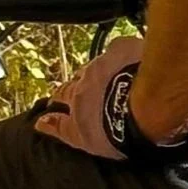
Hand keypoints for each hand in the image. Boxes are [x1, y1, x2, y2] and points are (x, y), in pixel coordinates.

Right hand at [35, 38, 144, 161]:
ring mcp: (104, 61)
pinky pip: (120, 49)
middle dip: (83, 82)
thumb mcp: (84, 139)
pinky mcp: (123, 49)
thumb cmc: (119, 129)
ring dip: (106, 70)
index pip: (61, 95)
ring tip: (118, 79)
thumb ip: (60, 128)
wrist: (146, 107)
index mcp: (75, 98)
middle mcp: (86, 77)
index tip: (58, 100)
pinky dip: (124, 55)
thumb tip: (40, 122)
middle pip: (79, 77)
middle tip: (91, 89)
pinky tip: (134, 63)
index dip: (59, 97)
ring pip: (100, 63)